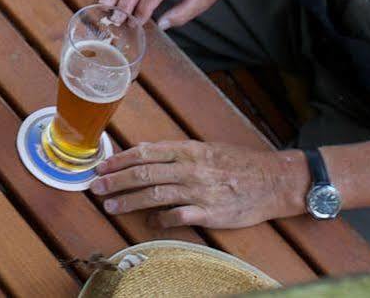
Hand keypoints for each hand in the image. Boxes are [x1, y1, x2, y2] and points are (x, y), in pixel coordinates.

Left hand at [91, 141, 308, 229]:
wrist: (274, 181)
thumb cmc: (238, 163)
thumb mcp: (206, 148)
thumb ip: (176, 152)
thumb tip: (144, 152)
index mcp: (188, 150)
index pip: (145, 153)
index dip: (119, 160)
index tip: (101, 166)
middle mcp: (190, 169)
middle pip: (144, 174)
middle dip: (115, 181)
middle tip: (95, 188)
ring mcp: (199, 192)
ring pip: (154, 195)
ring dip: (129, 201)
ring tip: (110, 206)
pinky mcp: (209, 213)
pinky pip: (177, 217)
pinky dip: (159, 220)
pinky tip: (148, 222)